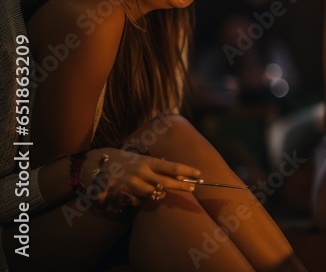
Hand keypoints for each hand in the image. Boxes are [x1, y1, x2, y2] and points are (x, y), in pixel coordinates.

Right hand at [81, 148, 200, 211]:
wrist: (94, 164)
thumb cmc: (119, 159)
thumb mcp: (138, 157)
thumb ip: (153, 163)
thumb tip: (171, 167)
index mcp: (147, 161)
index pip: (171, 166)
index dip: (187, 170)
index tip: (199, 173)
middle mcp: (141, 172)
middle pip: (167, 182)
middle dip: (182, 186)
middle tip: (193, 187)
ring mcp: (132, 184)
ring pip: (153, 194)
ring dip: (160, 194)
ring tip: (163, 192)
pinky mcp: (122, 194)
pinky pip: (137, 201)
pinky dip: (141, 200)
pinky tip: (140, 196)